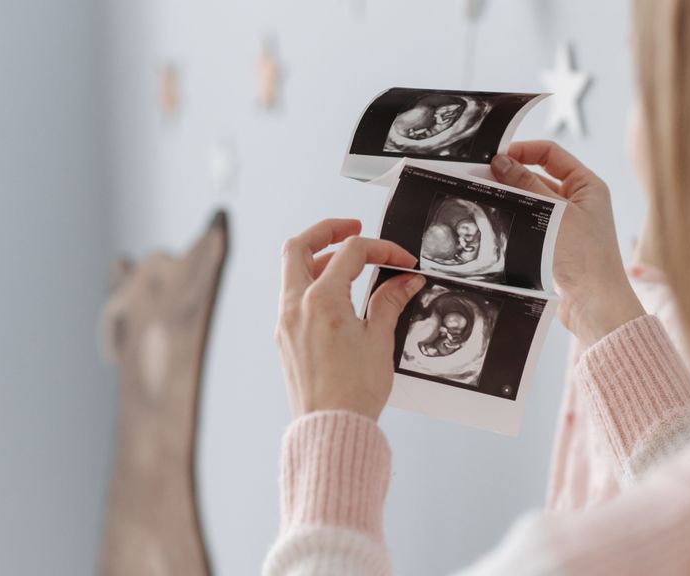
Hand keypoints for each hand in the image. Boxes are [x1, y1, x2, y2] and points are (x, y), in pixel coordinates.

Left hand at [275, 219, 425, 420]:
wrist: (331, 428)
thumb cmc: (353, 392)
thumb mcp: (379, 340)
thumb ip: (389, 302)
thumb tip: (404, 281)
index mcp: (322, 301)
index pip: (351, 253)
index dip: (382, 250)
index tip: (402, 261)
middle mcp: (296, 307)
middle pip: (299, 246)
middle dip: (327, 231)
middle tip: (353, 228)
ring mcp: (286, 322)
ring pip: (292, 270)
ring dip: (319, 258)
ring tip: (348, 264)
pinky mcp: (285, 338)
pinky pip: (292, 296)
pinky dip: (312, 284)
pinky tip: (337, 295)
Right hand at [491, 141, 644, 344]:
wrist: (594, 305)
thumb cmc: (586, 258)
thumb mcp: (554, 213)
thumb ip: (526, 186)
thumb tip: (502, 161)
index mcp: (587, 186)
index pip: (551, 154)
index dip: (523, 150)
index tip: (496, 156)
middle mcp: (578, 202)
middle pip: (538, 176)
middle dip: (511, 176)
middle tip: (482, 177)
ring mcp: (566, 224)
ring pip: (531, 202)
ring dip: (510, 199)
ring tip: (485, 197)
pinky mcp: (554, 246)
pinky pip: (530, 224)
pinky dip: (514, 220)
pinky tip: (495, 220)